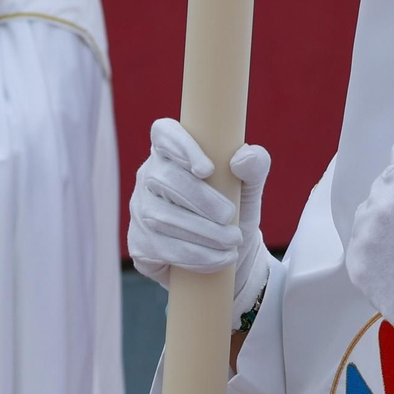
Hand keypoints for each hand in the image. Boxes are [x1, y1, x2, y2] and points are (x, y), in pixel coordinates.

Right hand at [127, 118, 272, 328]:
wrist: (229, 258)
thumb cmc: (235, 211)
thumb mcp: (250, 188)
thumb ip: (255, 166)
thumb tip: (243, 157)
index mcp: (173, 151)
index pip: (164, 133)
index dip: (180, 146)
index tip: (207, 170)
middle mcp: (149, 175)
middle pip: (163, 179)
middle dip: (200, 199)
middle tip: (230, 216)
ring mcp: (140, 210)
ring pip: (161, 217)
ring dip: (202, 232)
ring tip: (232, 241)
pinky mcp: (138, 243)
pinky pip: (160, 248)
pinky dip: (194, 255)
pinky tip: (219, 259)